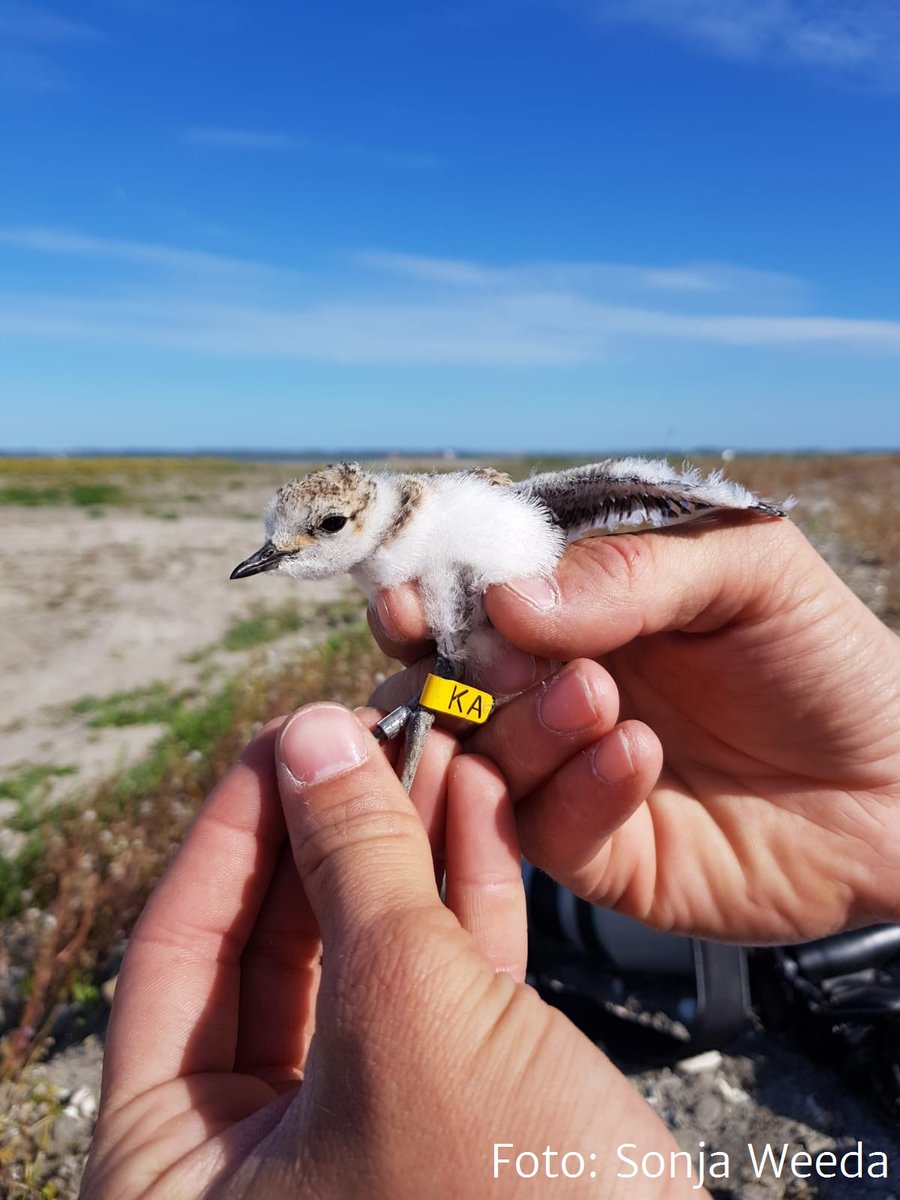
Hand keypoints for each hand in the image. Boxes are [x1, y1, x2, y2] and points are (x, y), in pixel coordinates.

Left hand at [81, 706, 685, 1198]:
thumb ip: (353, 864)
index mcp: (179, 1168)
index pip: (176, 949)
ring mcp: (360, 1132)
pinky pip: (438, 984)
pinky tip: (481, 806)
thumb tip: (311, 736)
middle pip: (272, 944)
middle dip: (329, 825)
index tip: (281, 733)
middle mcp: (256, 1155)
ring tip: (434, 743)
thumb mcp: (410, 1015)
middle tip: (364, 729)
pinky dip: (461, 894)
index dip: (233, 824)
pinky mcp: (451, 1115)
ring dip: (403, 845)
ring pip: (364, 953)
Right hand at [369, 519, 899, 941]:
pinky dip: (576, 790)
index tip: (409, 606)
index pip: (477, 599)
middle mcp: (557, 689)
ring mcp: (571, 774)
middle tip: (505, 661)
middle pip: (456, 685)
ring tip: (600, 697)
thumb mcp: (750, 571)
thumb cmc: (828, 658)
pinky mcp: (599, 855)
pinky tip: (636, 755)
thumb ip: (632, 571)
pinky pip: (547, 830)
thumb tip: (507, 599)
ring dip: (526, 724)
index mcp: (581, 610)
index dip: (435, 599)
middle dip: (462, 672)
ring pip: (488, 757)